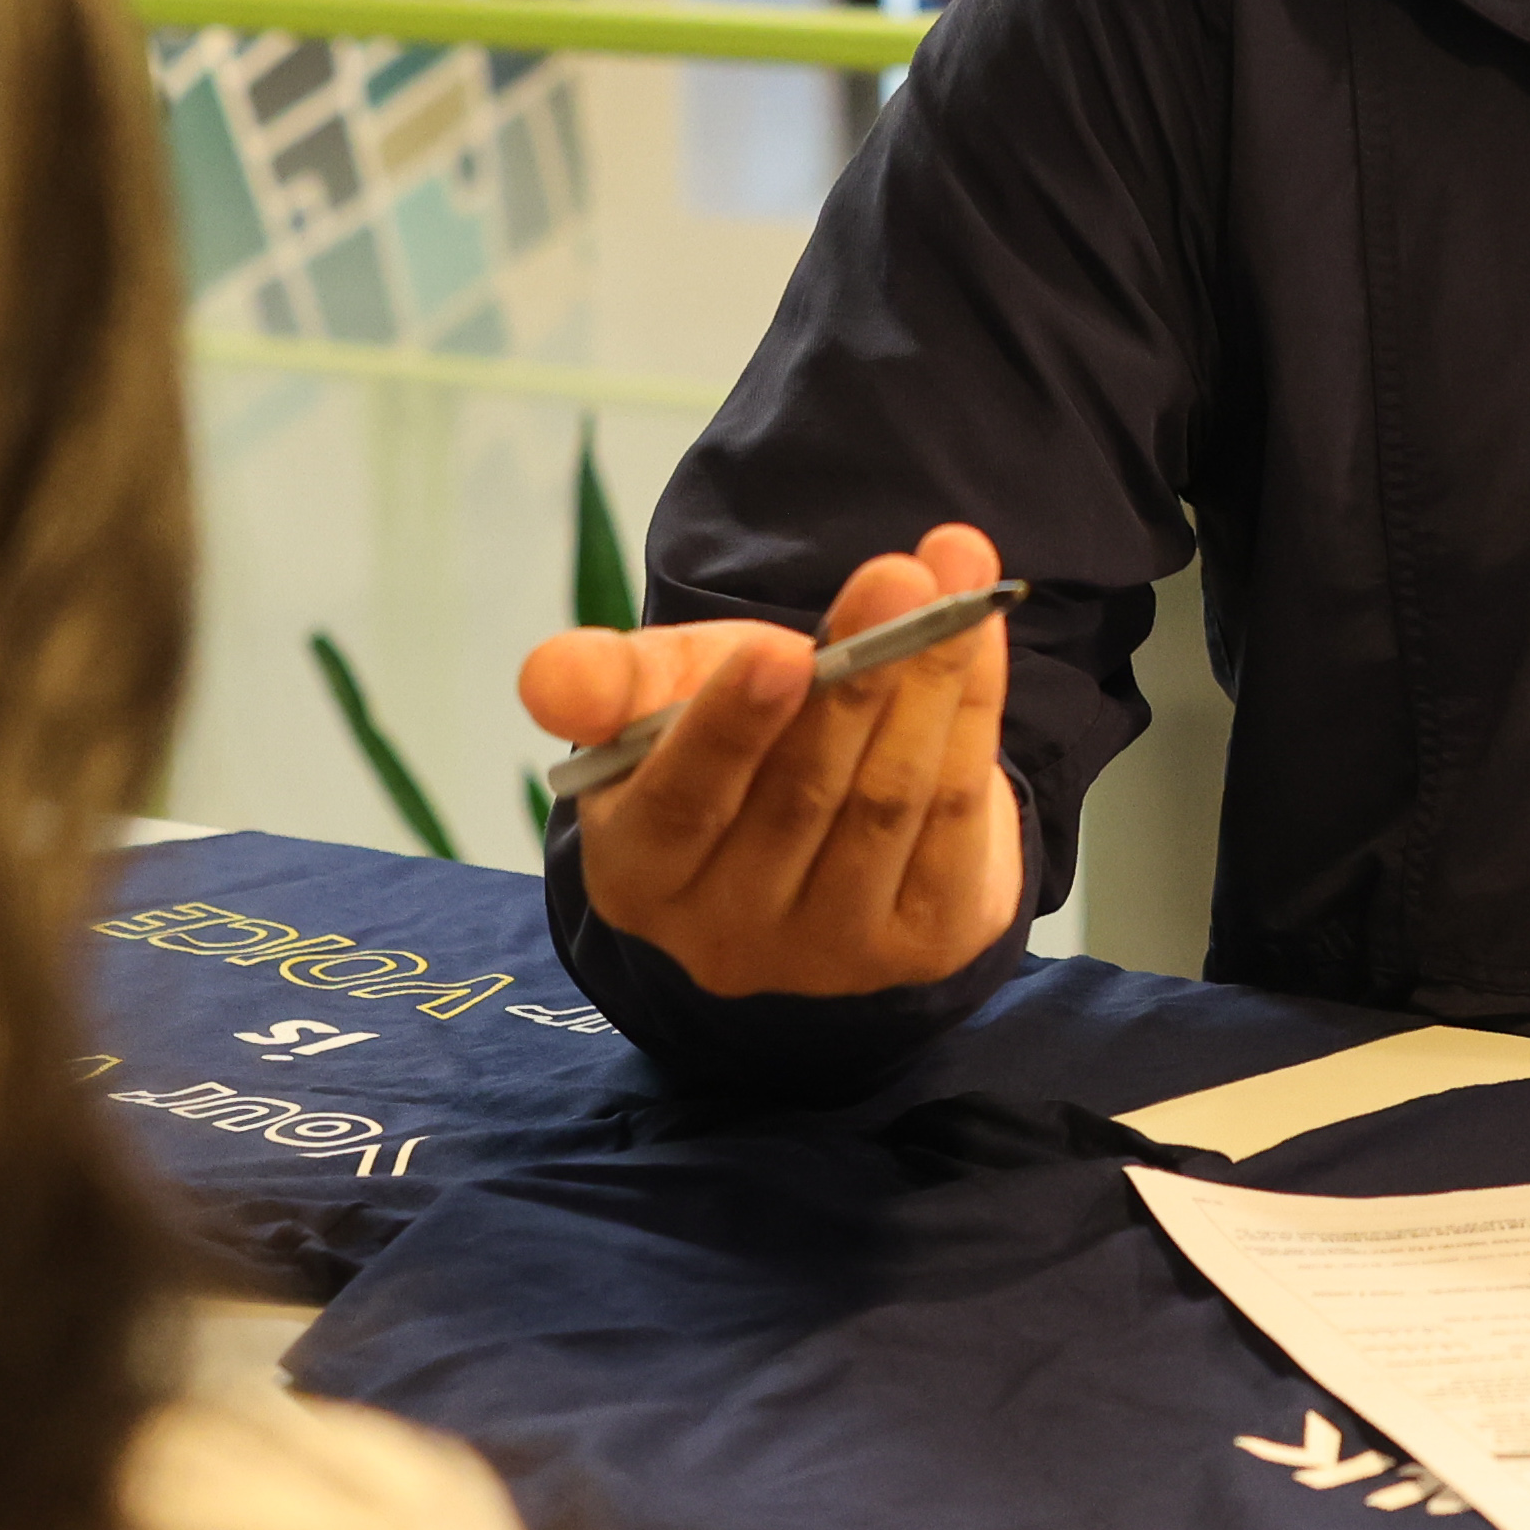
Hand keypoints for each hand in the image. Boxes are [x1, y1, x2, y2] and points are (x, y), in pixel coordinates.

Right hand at [520, 525, 1026, 1001]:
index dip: (732, 727)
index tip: (782, 649)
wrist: (820, 819)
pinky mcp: (924, 945)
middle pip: (804, 796)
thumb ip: (598, 683)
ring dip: (931, 684)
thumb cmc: (723, 748)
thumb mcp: (651, 704)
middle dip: (858, 679)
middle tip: (897, 577)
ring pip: (889, 803)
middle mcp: (729, 935)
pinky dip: (973, 717)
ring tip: (952, 585)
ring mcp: (832, 952)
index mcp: (639, 877)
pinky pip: (955, 820)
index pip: (682, 804)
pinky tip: (980, 637)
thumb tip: (549, 684)